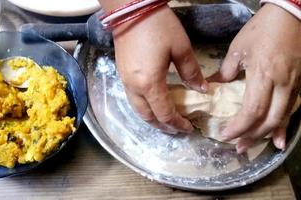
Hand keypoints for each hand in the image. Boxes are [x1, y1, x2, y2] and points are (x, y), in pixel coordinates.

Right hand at [112, 6, 207, 132]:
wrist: (130, 9)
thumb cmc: (157, 26)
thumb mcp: (180, 47)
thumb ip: (191, 72)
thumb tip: (201, 89)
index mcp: (150, 83)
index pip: (164, 113)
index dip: (177, 123)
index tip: (189, 127)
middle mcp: (134, 87)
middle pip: (147, 116)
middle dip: (162, 126)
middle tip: (177, 128)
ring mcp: (125, 81)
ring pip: (137, 109)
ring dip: (152, 118)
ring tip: (165, 119)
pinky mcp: (121, 74)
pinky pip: (132, 99)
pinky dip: (144, 107)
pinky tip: (153, 102)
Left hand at [208, 4, 300, 152]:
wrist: (292, 14)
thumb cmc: (263, 29)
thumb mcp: (239, 49)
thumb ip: (225, 72)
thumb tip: (210, 87)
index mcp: (264, 75)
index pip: (252, 111)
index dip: (239, 127)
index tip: (225, 135)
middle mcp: (282, 84)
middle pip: (268, 120)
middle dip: (251, 136)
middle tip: (237, 147)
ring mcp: (294, 85)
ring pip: (281, 118)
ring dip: (265, 135)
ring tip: (250, 146)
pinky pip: (292, 110)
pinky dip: (283, 126)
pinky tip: (278, 140)